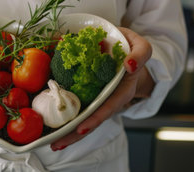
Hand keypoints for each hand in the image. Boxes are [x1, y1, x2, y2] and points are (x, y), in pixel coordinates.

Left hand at [50, 27, 152, 150]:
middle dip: (75, 134)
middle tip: (57, 145)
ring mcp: (97, 100)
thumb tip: (129, 65)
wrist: (128, 53)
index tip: (81, 129)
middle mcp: (109, 100)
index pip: (108, 108)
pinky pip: (76, 107)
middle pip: (92, 121)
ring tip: (52, 143)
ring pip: (83, 119)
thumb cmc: (133, 51)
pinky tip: (51, 128)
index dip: (95, 119)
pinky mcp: (87, 95)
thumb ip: (141, 55)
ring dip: (68, 133)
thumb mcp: (142, 48)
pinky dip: (65, 118)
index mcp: (123, 91)